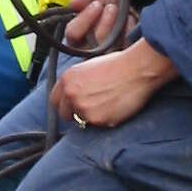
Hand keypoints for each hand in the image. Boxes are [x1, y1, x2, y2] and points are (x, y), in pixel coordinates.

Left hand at [50, 36, 175, 130]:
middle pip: (64, 115)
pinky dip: (105, 120)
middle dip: (75, 113)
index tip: (72, 106)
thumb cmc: (118, 64)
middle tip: (91, 108)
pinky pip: (97, 126)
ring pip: (81, 122)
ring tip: (107, 104)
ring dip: (91, 117)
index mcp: (67, 79)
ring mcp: (83, 108)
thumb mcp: (88, 67)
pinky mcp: (97, 120)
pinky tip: (115, 107)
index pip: (54, 101)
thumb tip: (73, 94)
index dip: (65, 104)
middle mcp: (71, 94)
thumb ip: (76, 82)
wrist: (136, 69)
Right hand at [62, 0, 137, 52]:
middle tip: (111, 8)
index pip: (73, 34)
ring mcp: (104, 53)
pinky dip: (129, 31)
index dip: (84, 19)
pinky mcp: (121, 52)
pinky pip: (126, 47)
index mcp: (74, 34)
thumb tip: (76, 2)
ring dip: (115, 27)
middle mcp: (86, 48)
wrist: (119, 2)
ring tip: (118, 11)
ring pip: (109, 49)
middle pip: (92, 46)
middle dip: (103, 25)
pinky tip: (129, 19)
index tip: (97, 4)